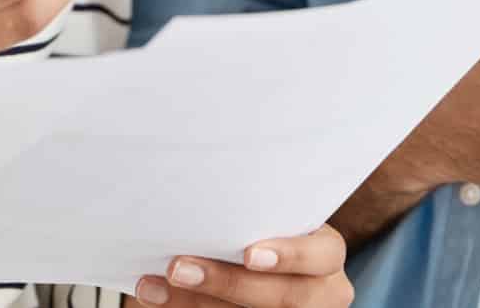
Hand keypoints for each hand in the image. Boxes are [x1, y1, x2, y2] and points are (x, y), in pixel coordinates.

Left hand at [131, 225, 352, 306]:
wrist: (257, 264)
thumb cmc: (262, 227)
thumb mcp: (270, 217)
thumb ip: (249, 212)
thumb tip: (198, 185)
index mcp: (325, 254)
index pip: (323, 254)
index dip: (290, 256)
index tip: (248, 254)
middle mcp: (321, 292)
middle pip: (283, 296)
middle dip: (227, 283)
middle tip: (178, 268)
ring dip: (197, 302)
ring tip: (154, 286)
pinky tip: (158, 297)